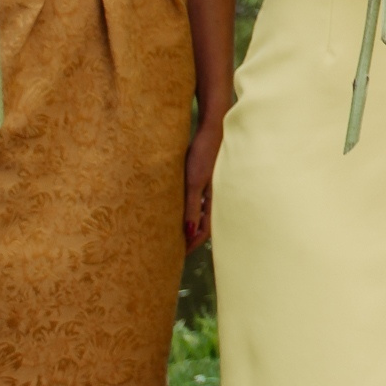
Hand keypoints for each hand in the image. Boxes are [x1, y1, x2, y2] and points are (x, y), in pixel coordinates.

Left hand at [183, 109, 223, 251]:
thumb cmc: (203, 155)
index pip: (203, 231)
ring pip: (199, 212)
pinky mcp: (203, 178)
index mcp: (213, 201)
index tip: (177, 256)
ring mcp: (209, 187)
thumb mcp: (194, 183)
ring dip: (188, 223)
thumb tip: (189, 234)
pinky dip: (188, 209)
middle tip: (173, 248)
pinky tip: (177, 207)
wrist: (212, 129)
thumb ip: (192, 207)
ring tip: (172, 232)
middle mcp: (213, 197)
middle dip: (190, 237)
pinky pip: (196, 200)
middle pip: (202, 224)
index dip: (191, 244)